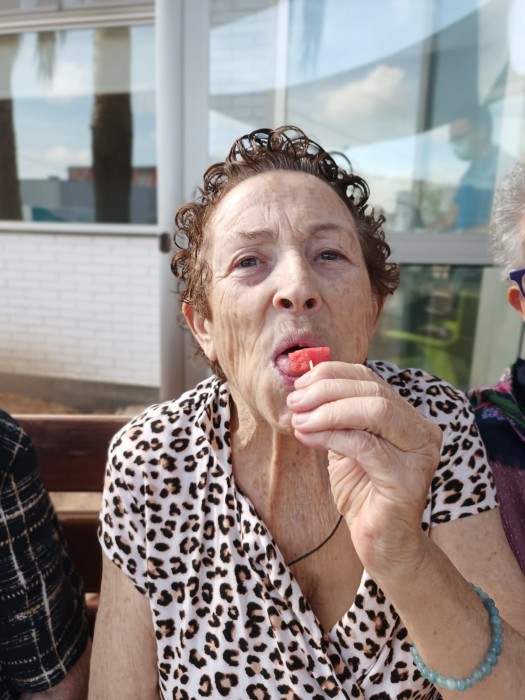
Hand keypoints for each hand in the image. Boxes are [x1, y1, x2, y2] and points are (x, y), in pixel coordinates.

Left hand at [286, 362, 442, 573]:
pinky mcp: (408, 478)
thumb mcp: (346, 446)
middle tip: (295, 401)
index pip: (370, 378)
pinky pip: (365, 445)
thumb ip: (334, 418)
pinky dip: (332, 435)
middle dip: (326, 391)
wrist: (381, 544)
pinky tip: (308, 437)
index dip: (332, 374)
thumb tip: (301, 390)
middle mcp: (421, 430)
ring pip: (375, 411)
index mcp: (408, 417)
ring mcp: (419, 453)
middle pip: (372, 390)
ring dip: (328, 411)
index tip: (300, 383)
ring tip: (299, 418)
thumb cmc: (362, 494)